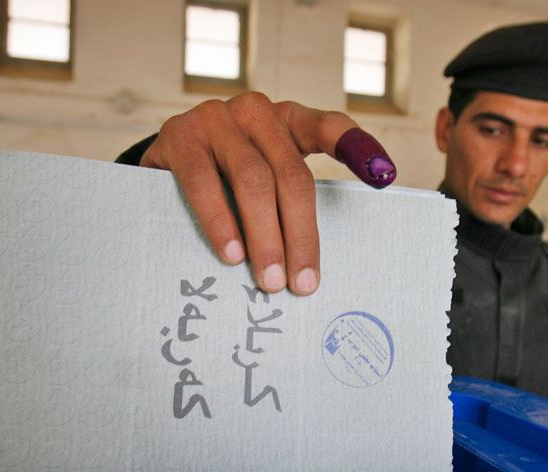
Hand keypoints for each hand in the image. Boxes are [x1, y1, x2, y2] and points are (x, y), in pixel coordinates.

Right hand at [140, 92, 395, 294]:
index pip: (331, 127)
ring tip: (268, 279)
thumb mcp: (265, 181)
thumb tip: (311, 268)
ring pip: (252, 180)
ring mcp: (216, 119)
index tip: (385, 177)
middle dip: (301, 234)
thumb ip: (291, 203)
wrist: (161, 167)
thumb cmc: (226, 181)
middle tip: (303, 283)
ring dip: (264, 236)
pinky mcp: (178, 135)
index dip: (359, 148)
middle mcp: (256, 112)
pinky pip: (203, 182)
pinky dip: (219, 221)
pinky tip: (230, 253)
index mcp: (289, 120)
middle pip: (292, 175)